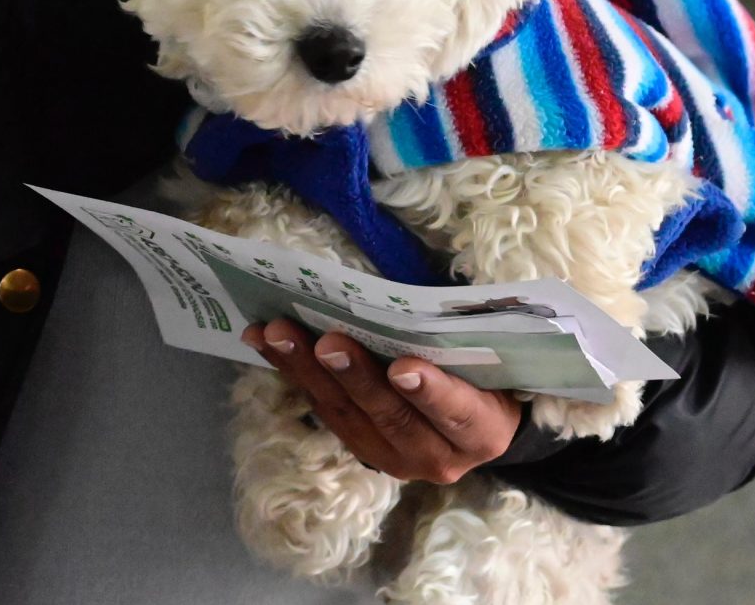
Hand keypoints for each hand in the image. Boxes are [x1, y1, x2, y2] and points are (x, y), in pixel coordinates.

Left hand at [244, 319, 520, 484]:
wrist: (474, 424)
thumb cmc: (485, 377)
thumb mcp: (489, 362)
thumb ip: (460, 340)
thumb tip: (418, 295)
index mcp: (482, 433)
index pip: (458, 413)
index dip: (431, 392)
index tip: (403, 368)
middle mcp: (439, 456)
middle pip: (392, 416)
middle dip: (355, 377)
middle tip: (327, 342)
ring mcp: (394, 458)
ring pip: (347, 414)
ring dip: (307, 371)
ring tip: (279, 334)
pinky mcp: (360, 447)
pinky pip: (323, 408)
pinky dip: (292, 372)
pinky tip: (264, 340)